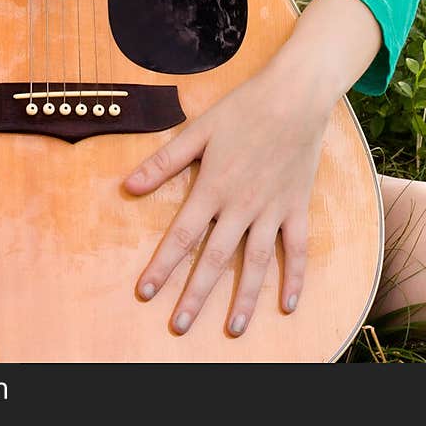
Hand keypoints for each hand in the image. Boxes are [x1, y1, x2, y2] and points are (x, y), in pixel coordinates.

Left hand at [123, 64, 327, 335]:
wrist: (294, 96)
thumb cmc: (243, 108)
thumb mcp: (198, 129)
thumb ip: (164, 161)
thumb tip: (128, 186)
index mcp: (213, 187)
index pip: (182, 236)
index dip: (162, 266)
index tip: (145, 293)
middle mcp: (241, 205)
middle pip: (215, 258)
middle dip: (195, 295)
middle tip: (179, 327)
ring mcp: (272, 209)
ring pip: (257, 262)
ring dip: (245, 298)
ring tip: (234, 329)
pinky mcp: (296, 206)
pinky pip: (298, 249)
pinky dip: (296, 277)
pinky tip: (289, 305)